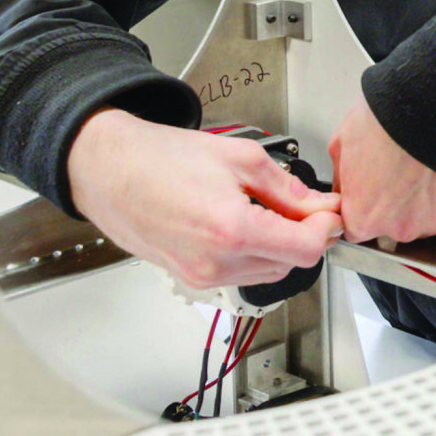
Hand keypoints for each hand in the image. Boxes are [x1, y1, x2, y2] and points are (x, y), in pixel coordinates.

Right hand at [65, 108, 342, 289]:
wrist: (108, 169)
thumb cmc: (158, 157)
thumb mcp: (237, 156)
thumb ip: (286, 186)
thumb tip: (317, 205)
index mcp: (232, 229)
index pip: (307, 248)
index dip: (325, 228)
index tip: (326, 213)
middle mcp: (217, 262)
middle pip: (290, 263)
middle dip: (300, 235)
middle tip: (293, 204)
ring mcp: (202, 276)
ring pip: (267, 272)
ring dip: (274, 246)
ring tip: (253, 208)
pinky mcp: (190, 279)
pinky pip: (239, 273)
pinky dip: (248, 253)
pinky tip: (231, 222)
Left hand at [327, 101, 435, 242]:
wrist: (432, 109)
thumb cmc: (387, 123)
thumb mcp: (342, 144)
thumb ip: (341, 178)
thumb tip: (344, 188)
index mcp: (365, 217)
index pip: (355, 229)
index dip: (359, 209)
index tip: (365, 194)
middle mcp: (400, 229)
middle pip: (391, 226)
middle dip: (391, 204)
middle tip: (395, 172)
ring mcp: (434, 222)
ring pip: (422, 219)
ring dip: (420, 200)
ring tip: (419, 168)